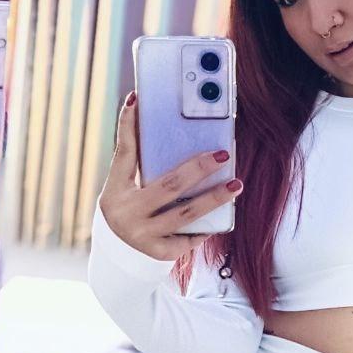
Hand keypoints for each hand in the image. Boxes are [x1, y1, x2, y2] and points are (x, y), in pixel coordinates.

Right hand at [99, 92, 242, 260]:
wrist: (120, 254)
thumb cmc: (132, 209)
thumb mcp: (127, 188)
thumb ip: (143, 166)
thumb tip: (173, 132)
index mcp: (115, 191)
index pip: (124, 153)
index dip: (127, 125)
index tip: (136, 98)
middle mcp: (126, 213)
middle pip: (169, 185)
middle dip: (199, 169)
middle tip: (223, 155)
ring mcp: (143, 235)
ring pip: (187, 214)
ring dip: (215, 198)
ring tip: (236, 185)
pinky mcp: (160, 253)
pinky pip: (190, 236)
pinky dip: (207, 225)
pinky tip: (223, 215)